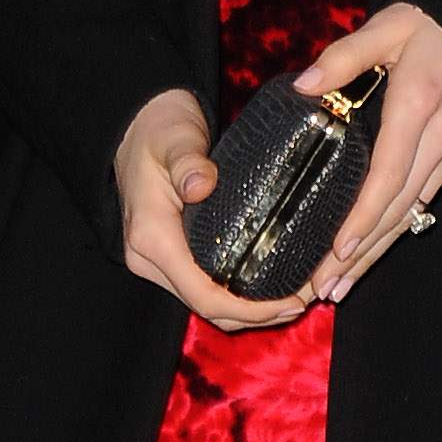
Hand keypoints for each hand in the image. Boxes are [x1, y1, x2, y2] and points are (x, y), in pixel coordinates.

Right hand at [114, 87, 313, 334]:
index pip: (203, 295)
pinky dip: (235, 294)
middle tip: (304, 302)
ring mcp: (157, 260)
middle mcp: (150, 259)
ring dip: (247, 310)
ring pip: (205, 303)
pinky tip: (266, 285)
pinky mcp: (169, 254)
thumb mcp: (175, 139)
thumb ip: (188, 161)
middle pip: (206, 307)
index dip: (249, 310)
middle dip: (256, 316)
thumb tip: (200, 185)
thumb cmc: (159, 130)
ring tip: (293, 299)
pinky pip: (203, 286)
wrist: (138, 125)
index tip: (291, 302)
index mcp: (152, 238)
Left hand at [294, 5, 441, 305]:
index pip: (388, 173)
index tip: (339, 250)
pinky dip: (399, 224)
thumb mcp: (387, 26)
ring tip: (342, 284)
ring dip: (379, 248)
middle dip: (363, 252)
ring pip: (415, 209)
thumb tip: (303, 87)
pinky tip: (374, 247)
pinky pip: (427, 196)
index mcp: (419, 104)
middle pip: (399, 206)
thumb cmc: (432, 25)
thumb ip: (343, 56)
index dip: (364, 216)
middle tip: (325, 288)